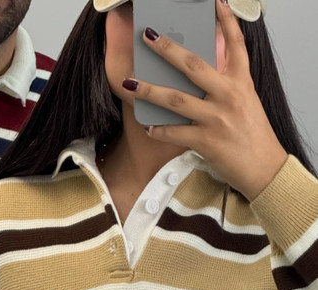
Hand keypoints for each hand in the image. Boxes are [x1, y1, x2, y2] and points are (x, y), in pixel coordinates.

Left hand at [122, 0, 286, 200]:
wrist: (264, 167)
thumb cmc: (253, 135)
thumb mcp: (246, 101)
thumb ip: (226, 86)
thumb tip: (202, 75)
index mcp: (240, 82)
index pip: (235, 44)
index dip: (225, 21)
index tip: (215, 2)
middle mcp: (228, 95)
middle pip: (194, 65)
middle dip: (168, 50)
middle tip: (149, 36)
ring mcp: (216, 118)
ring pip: (176, 99)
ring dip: (151, 91)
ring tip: (132, 83)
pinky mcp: (206, 141)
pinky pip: (175, 133)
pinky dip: (159, 130)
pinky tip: (148, 127)